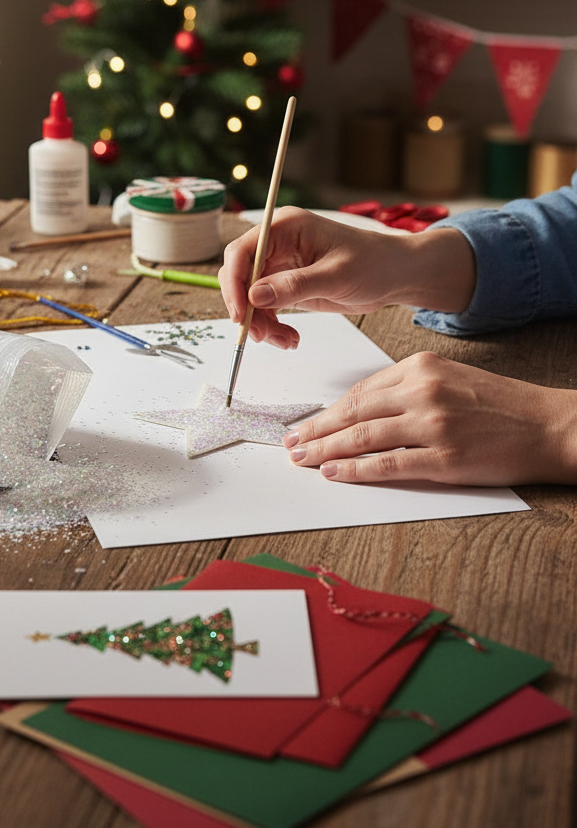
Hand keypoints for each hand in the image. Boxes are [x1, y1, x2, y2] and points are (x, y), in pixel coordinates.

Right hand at [218, 208, 475, 349]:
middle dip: (246, 309)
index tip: (240, 313)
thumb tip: (254, 295)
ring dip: (261, 323)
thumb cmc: (374, 263)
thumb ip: (294, 285)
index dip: (233, 282)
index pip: (242, 252)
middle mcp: (277, 244)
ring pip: (250, 297)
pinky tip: (290, 338)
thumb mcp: (336, 275)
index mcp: (285, 227)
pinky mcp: (286, 285)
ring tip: (285, 341)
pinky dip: (272, 326)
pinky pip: (265, 308)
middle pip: (240, 276)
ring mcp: (280, 265)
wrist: (396, 275)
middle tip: (258, 335)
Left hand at [285, 351, 576, 485]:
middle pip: (352, 413)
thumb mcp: (448, 378)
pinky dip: (355, 470)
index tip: (304, 423)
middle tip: (290, 444)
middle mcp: (422, 392)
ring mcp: (433, 425)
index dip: (327, 411)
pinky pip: (387, 464)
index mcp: (420, 368)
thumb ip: (404, 389)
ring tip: (303, 460)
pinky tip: (335, 473)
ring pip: (362, 437)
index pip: (359, 393)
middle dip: (315, 430)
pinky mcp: (444, 459)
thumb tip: (358, 410)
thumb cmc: (499, 404)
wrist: (551, 426)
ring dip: (325, 450)